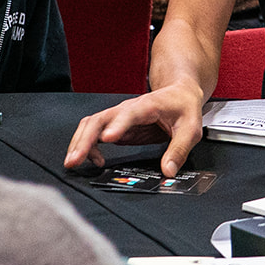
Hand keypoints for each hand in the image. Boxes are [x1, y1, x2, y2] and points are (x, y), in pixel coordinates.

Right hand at [65, 82, 205, 176]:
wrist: (179, 93)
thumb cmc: (184, 106)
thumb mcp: (191, 129)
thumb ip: (179, 150)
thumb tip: (168, 171)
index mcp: (147, 105)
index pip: (129, 114)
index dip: (117, 126)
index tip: (108, 138)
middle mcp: (127, 109)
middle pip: (99, 120)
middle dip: (85, 140)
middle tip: (75, 160)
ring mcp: (119, 117)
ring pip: (91, 125)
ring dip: (79, 142)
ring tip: (73, 162)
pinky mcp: (116, 126)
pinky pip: (94, 133)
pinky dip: (87, 145)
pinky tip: (94, 160)